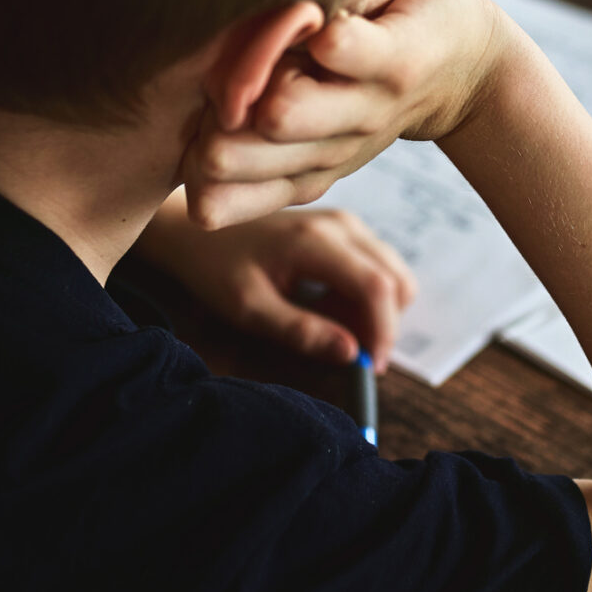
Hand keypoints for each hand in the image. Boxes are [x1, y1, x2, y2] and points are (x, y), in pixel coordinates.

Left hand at [135, 198, 416, 371]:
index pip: (377, 287)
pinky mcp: (345, 229)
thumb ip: (301, 331)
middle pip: (397, 280)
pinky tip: (326, 306)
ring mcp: (346, 223)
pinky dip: (365, 298)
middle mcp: (341, 224)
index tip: (371, 368)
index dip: (383, 332)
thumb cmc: (216, 269)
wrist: (195, 231)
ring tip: (327, 325)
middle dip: (383, 325)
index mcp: (315, 240)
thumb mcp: (250, 309)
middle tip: (348, 354)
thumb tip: (352, 354)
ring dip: (374, 312)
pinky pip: (378, 268)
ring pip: (393, 275)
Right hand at [184, 0, 511, 229]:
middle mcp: (331, 151)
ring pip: (282, 111)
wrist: (468, 65)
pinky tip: (322, 19)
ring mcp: (366, 108)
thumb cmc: (361, 86)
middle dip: (210, 117)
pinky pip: (341, 48)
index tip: (205, 128)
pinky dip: (320, 30)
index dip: (191, 163)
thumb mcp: (305, 135)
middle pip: (229, 156)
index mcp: (303, 172)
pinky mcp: (396, 61)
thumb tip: (188, 172)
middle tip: (239, 79)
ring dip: (262, 70)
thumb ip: (247, 143)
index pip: (216, 197)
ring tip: (282, 45)